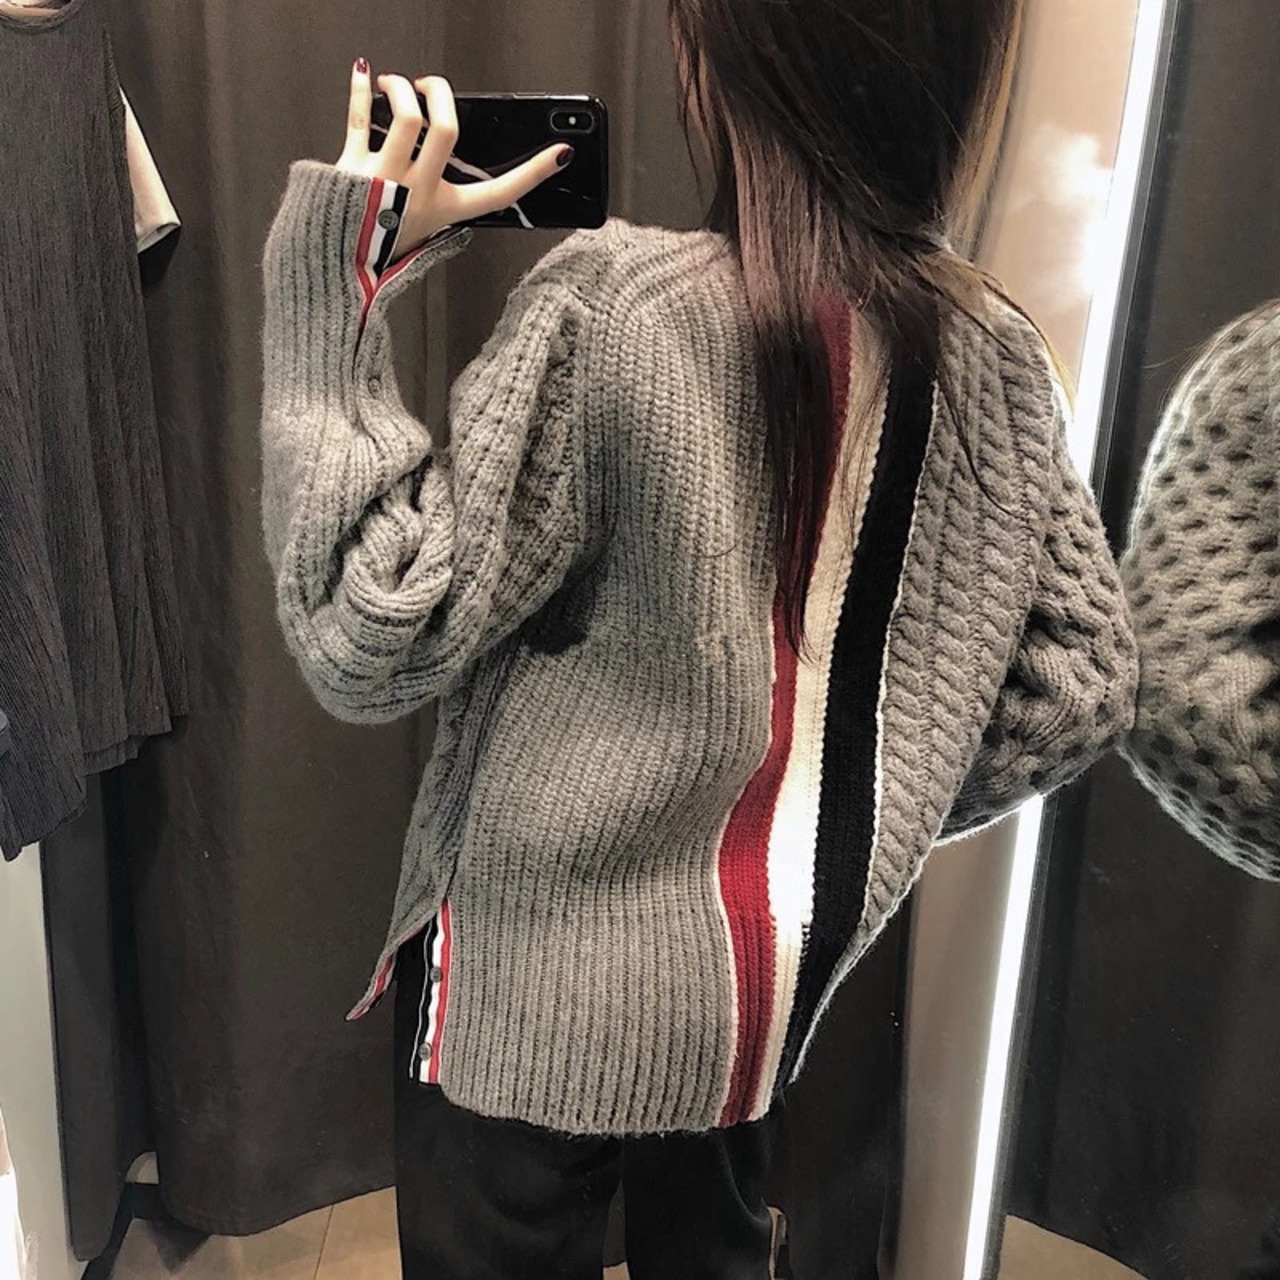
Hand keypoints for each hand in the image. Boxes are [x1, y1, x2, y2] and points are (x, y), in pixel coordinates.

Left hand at [335, 60, 573, 258]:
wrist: (334, 266)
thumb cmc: (378, 248)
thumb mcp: (424, 230)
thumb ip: (441, 197)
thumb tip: (448, 156)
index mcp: (445, 210)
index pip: (499, 194)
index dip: (533, 173)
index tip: (559, 153)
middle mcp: (419, 193)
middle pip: (446, 129)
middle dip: (441, 92)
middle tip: (431, 87)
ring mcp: (385, 180)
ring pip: (405, 117)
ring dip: (401, 88)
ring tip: (395, 85)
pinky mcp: (351, 168)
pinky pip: (356, 120)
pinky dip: (357, 90)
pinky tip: (362, 74)